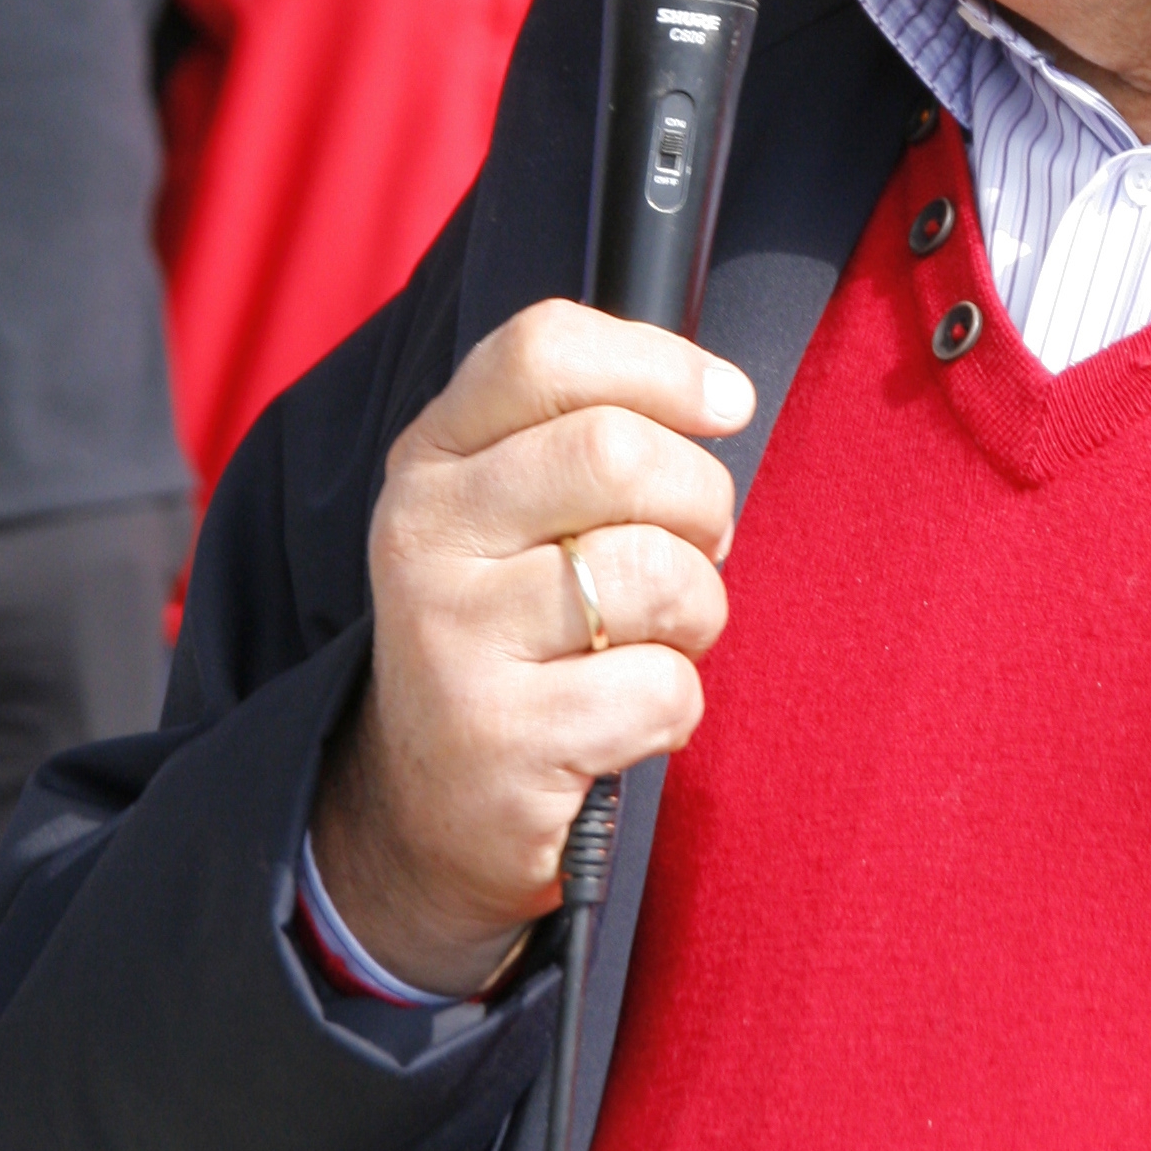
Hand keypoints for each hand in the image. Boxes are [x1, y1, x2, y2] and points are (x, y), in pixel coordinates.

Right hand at [310, 300, 752, 995]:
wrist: (428, 804)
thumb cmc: (517, 625)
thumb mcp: (515, 508)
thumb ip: (588, 428)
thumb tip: (722, 397)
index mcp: (434, 454)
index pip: (544, 347)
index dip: (661, 363)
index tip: (726, 404)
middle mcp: (424, 531)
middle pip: (615, 451)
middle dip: (701, 500)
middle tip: (699, 546)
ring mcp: (451, 636)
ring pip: (652, 570)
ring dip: (697, 610)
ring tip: (657, 637)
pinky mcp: (497, 739)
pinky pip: (659, 688)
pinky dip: (674, 706)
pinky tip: (622, 718)